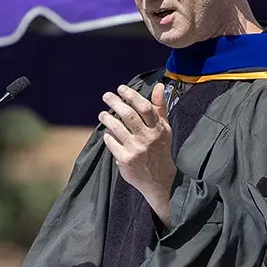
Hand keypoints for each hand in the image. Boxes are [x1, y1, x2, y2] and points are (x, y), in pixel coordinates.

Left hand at [98, 82, 175, 226]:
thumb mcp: (164, 129)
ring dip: (107, 118)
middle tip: (106, 96)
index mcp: (158, 129)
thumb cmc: (160, 150)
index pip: (145, 107)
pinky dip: (108, 136)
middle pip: (128, 115)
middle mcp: (148, 138)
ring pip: (117, 128)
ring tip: (102, 114)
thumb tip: (159, 86)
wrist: (160, 179)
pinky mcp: (125, 160)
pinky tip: (107, 133)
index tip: (121, 89)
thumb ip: (160, 107)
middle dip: (115, 102)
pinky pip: (111, 143)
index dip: (132, 96)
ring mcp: (136, 149)